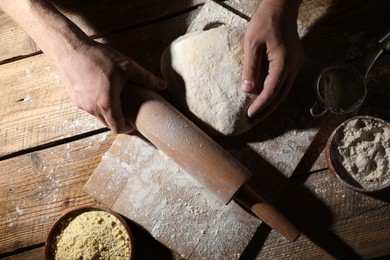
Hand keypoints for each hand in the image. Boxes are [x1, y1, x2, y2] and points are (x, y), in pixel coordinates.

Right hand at [57, 41, 165, 132]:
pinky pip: (89, 108)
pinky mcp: (74, 100)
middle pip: (108, 124)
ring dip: (108, 113)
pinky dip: (97, 105)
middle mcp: (92, 109)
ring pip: (98, 116)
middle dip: (119, 120)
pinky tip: (102, 92)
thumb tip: (163, 86)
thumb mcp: (126, 66)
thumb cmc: (97, 57)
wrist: (69, 49)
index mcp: (106, 104)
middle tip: (128, 111)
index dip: (128, 129)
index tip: (134, 123)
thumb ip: (146, 78)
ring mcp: (82, 105)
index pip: (118, 128)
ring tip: (116, 100)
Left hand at [241, 0, 302, 120]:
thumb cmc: (265, 22)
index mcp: (284, 62)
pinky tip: (265, 98)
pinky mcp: (293, 62)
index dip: (261, 104)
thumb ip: (250, 68)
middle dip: (267, 110)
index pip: (271, 90)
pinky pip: (284, 83)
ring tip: (259, 114)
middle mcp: (293, 66)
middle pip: (281, 95)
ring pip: (284, 91)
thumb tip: (247, 90)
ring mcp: (296, 64)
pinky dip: (275, 93)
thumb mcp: (252, 44)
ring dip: (272, 103)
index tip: (250, 115)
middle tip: (254, 121)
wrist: (281, 7)